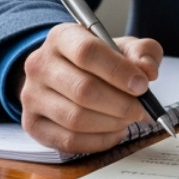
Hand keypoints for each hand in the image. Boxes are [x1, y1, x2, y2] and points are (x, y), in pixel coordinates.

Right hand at [18, 23, 163, 152]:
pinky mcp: (32, 125)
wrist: (64, 75)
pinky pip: (69, 141)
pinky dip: (99, 141)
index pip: (87, 52)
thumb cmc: (99, 61)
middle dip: (120, 103)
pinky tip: (114, 131)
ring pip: (76, 119)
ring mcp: (31, 96)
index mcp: (61, 37)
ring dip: (111, 123)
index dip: (118, 71)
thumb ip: (143, 53)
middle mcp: (39, 65)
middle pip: (83, 90)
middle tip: (140, 108)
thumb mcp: (123, 47)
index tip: (142, 85)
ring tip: (128, 119)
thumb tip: (147, 71)